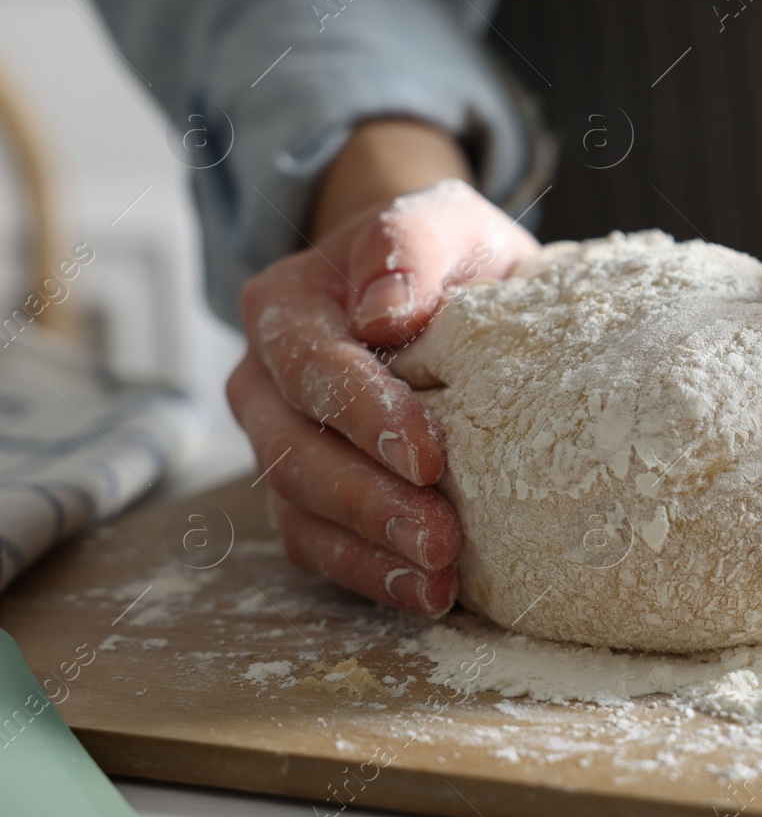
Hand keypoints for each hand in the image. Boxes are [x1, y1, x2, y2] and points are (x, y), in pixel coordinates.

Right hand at [226, 120, 537, 613]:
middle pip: (297, 451)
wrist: (436, 283)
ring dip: (370, 549)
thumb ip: (411, 244)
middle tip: (441, 537)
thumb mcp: (442, 221)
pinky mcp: (304, 491)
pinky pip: (318, 543)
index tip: (430, 455)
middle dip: (368, 500)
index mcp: (285, 306)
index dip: (366, 415)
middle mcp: (263, 378)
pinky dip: (369, 574)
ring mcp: (277, 440)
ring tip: (438, 579)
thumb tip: (387, 310)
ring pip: (300, 507)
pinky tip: (425, 595)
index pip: (315, 367)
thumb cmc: (441, 254)